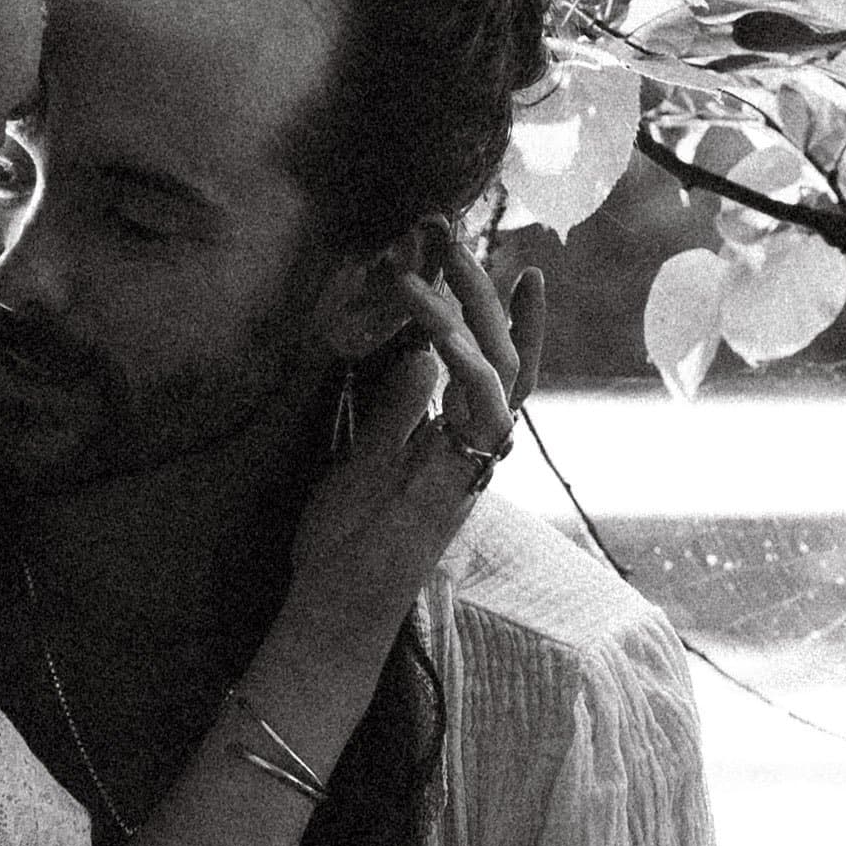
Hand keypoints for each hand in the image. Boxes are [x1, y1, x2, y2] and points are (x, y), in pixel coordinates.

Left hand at [260, 229, 542, 699]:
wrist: (333, 612)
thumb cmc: (345, 548)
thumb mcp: (362, 460)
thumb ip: (395, 413)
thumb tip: (417, 358)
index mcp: (452, 443)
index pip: (493, 367)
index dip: (504, 317)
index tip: (513, 263)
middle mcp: (472, 452)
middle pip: (502, 357)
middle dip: (482, 289)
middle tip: (454, 232)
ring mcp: (469, 468)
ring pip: (500, 373)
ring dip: (471, 310)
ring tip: (438, 260)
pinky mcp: (454, 484)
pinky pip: (476, 412)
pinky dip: (463, 361)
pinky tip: (434, 322)